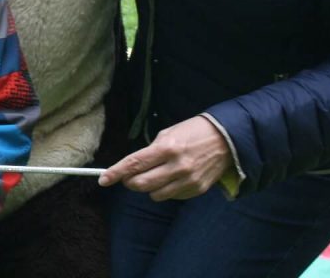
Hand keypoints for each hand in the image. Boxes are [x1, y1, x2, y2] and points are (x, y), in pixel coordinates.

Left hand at [98, 115, 231, 201]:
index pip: (134, 164)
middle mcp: (177, 166)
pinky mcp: (197, 190)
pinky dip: (166, 190)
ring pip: (155, 195)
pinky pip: (172, 197)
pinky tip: (172, 178)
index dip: (116, 173)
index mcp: (167, 148)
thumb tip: (132, 167)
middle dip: (129, 182)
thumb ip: (150, 151)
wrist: (226, 139)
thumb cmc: (193, 132)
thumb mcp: (168, 134)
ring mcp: (188, 180)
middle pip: (141, 184)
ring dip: (148, 188)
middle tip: (129, 176)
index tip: (103, 180)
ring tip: (155, 175)